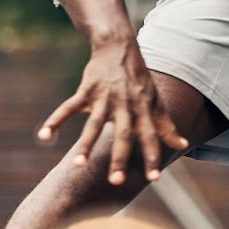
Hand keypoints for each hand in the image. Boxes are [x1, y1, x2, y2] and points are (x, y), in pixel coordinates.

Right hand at [35, 39, 188, 183]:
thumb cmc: (139, 79)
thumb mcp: (155, 99)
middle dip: (119, 158)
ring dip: (85, 145)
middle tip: (115, 182)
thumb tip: (184, 146)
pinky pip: (68, 108)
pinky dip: (55, 120)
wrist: (118, 47)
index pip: (150, 137)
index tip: (154, 179)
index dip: (152, 157)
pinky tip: (43, 136)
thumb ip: (166, 126)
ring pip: (93, 125)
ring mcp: (104, 99)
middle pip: (123, 135)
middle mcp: (125, 106)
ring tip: (77, 165)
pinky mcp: (86, 91)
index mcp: (143, 110)